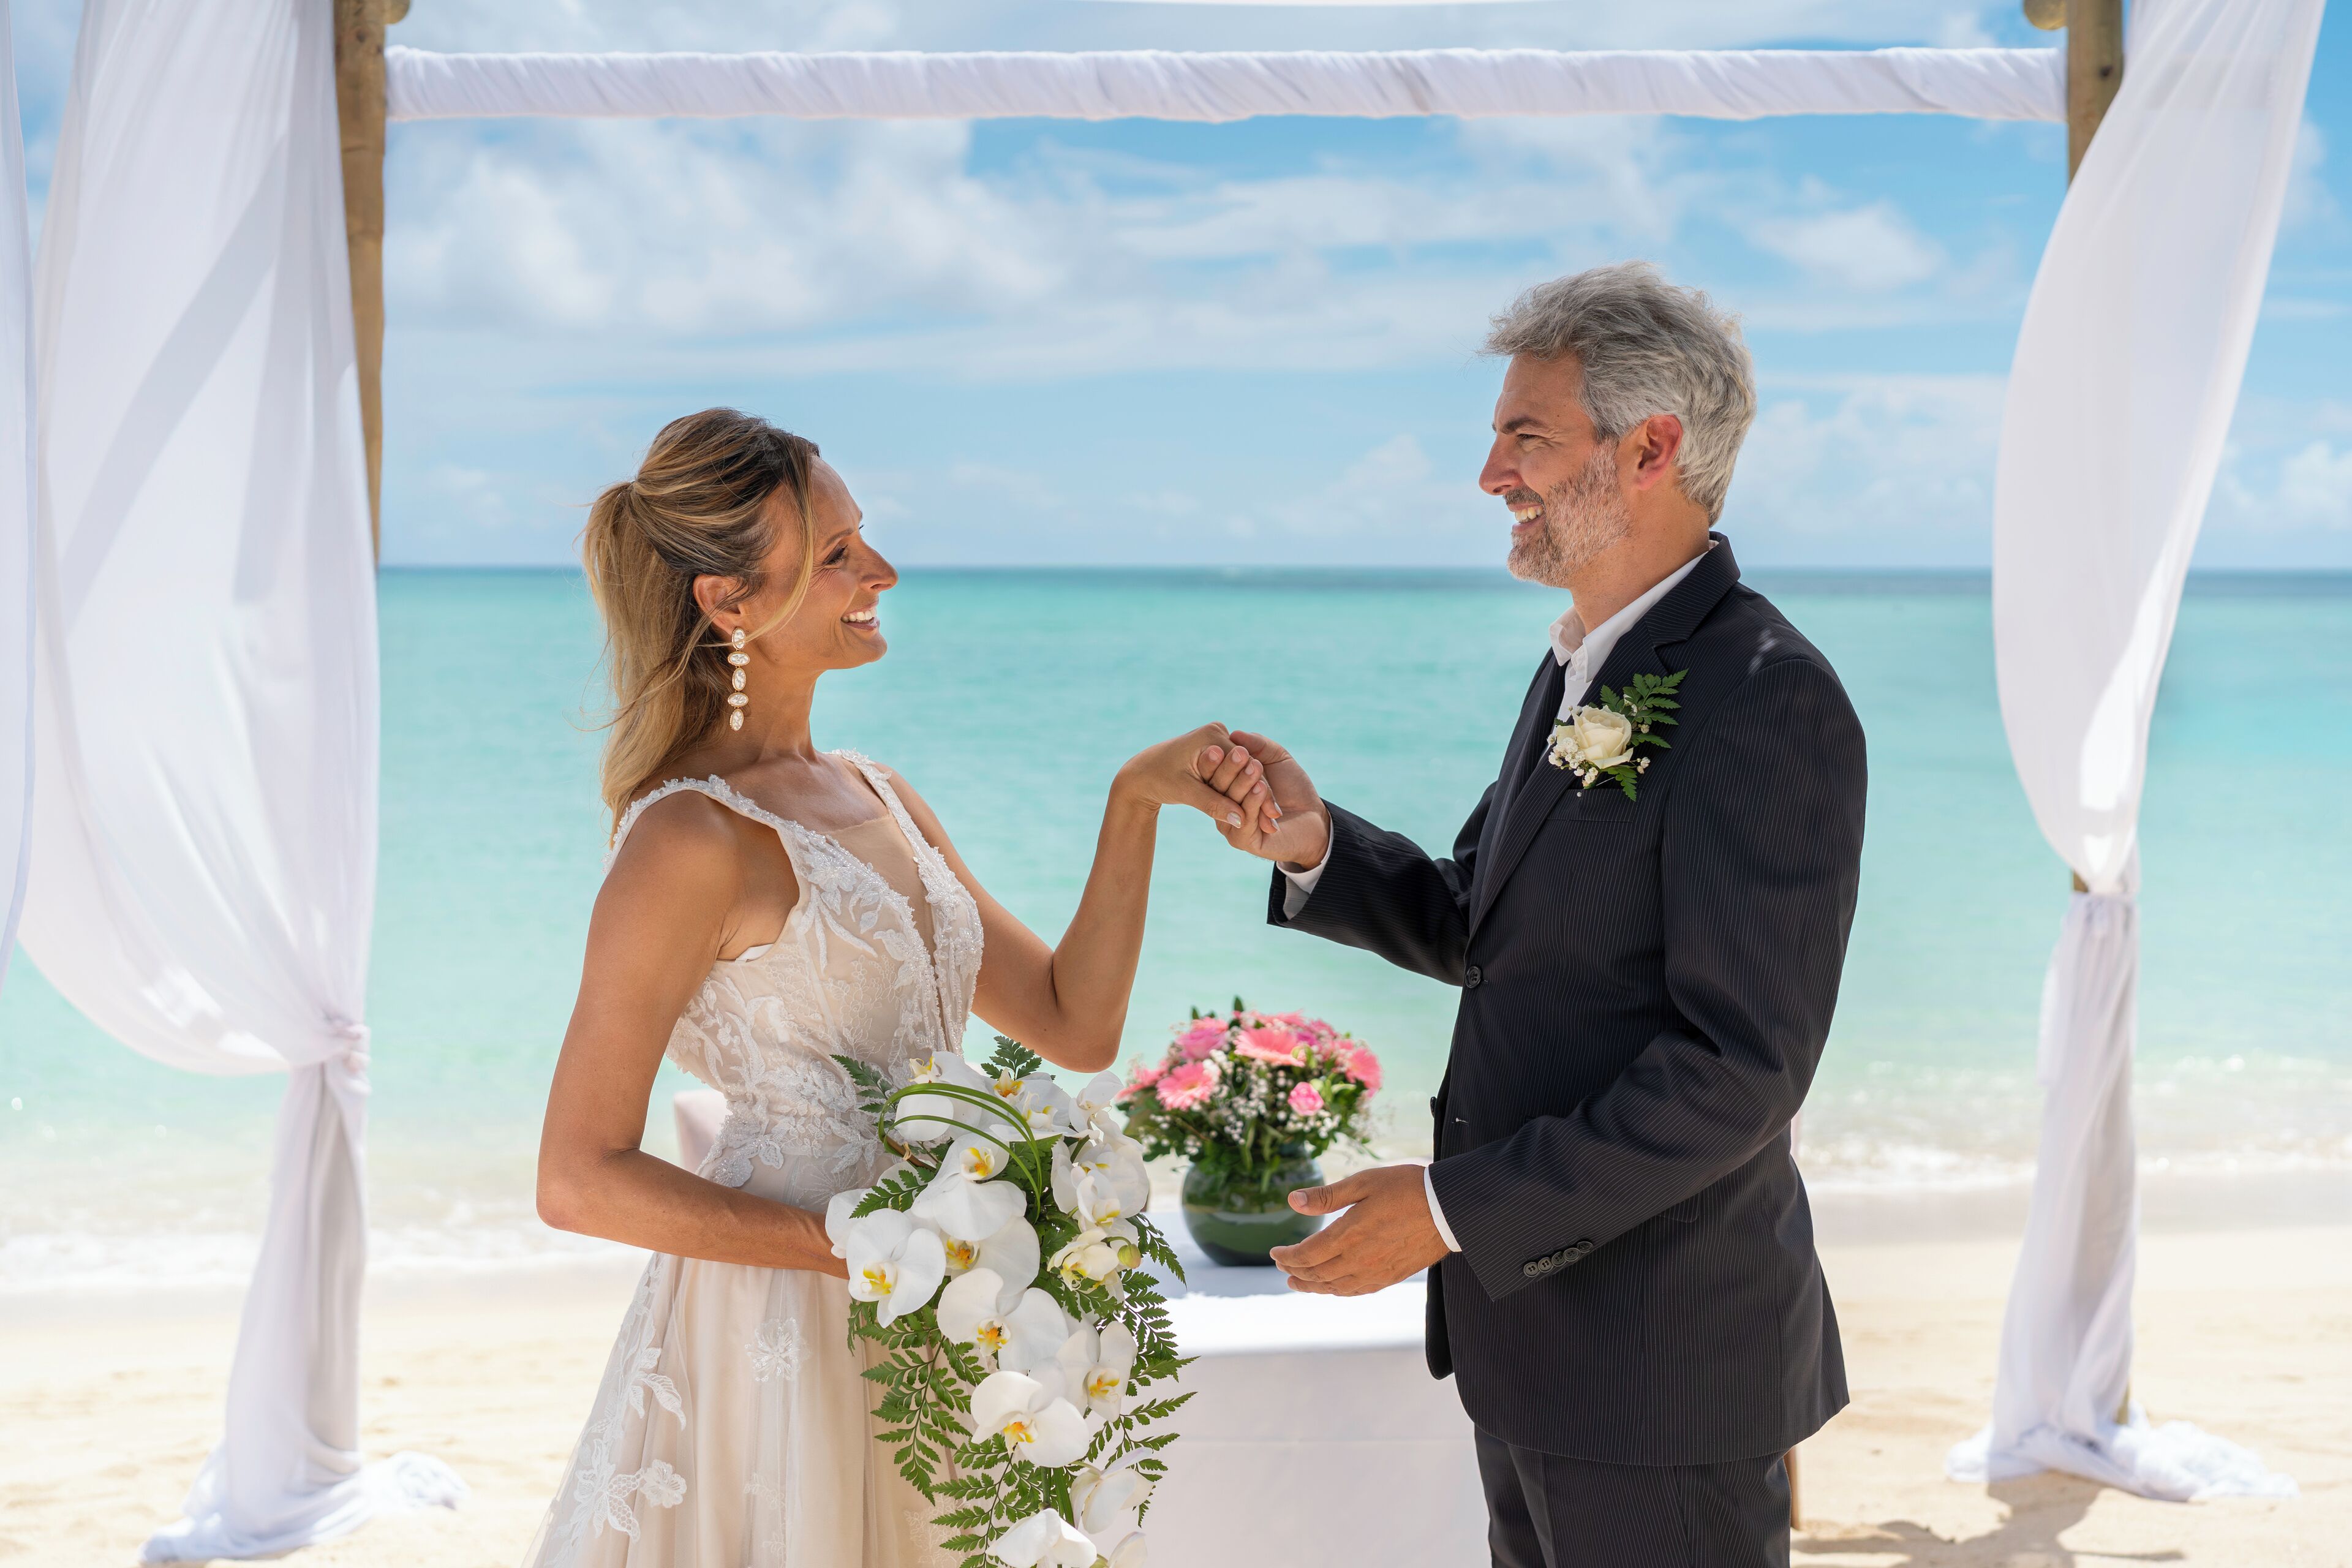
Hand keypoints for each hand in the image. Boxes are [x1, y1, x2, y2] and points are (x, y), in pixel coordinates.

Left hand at [1114, 724, 1281, 835]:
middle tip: (1275, 820)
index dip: (1259, 793)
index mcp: (1212, 735)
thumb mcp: (1186, 792)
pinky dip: (1243, 792)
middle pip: (1246, 769)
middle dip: (1260, 797)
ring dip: (1255, 797)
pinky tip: (1258, 813)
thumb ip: (1213, 804)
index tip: (1271, 817)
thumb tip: (1240, 820)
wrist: (1142, 774)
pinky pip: (1235, 773)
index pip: (1244, 766)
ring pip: (1243, 773)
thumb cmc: (1159, 780)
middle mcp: (1219, 732)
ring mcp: (1219, 740)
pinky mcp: (1217, 750)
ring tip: (1271, 821)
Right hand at [1193, 730, 1329, 868]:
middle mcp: (1223, 806)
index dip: (1214, 759)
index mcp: (1226, 786)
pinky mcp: (1242, 841)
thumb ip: (1258, 745)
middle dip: (1229, 769)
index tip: (1218, 745)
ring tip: (1255, 768)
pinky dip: (1253, 802)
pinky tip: (1261, 788)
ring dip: (1243, 783)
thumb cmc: (1292, 786)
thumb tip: (1235, 734)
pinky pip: (1243, 820)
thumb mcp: (1277, 758)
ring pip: (1230, 803)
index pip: (1213, 772)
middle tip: (1239, 754)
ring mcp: (1231, 824)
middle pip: (1218, 787)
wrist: (1313, 816)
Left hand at [1268, 1163, 1447, 1295]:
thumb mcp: (1363, 1182)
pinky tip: (1335, 1288)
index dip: (1287, 1256)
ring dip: (1313, 1287)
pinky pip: (1357, 1291)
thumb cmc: (1406, 1188)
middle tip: (1283, 1269)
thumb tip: (1292, 1201)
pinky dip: (1339, 1291)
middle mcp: (1359, 1259)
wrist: (1449, 1209)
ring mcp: (1376, 1271)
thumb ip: (1327, 1196)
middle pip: (1317, 1275)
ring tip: (1300, 1284)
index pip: (1307, 1255)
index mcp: (1348, 1234)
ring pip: (1335, 1288)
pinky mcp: (1391, 1276)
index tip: (1275, 1252)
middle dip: (1296, 1273)